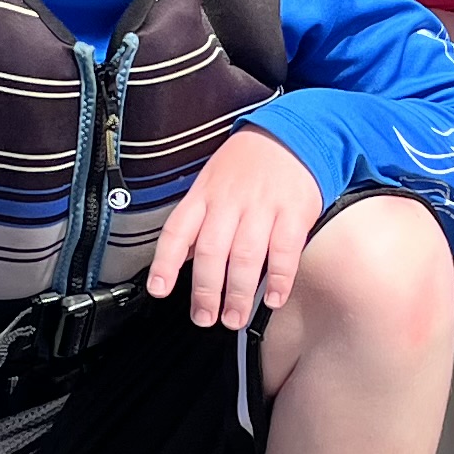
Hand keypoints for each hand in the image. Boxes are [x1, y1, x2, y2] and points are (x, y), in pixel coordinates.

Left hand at [147, 128, 322, 330]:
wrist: (293, 135)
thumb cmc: (247, 166)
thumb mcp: (211, 183)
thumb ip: (197, 221)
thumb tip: (177, 261)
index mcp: (204, 195)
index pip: (177, 231)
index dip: (165, 263)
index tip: (159, 290)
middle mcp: (229, 202)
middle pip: (210, 250)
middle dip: (205, 291)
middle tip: (204, 318)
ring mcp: (262, 207)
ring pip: (245, 255)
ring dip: (237, 293)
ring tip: (234, 318)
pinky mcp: (294, 212)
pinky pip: (284, 250)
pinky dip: (278, 279)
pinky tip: (273, 299)